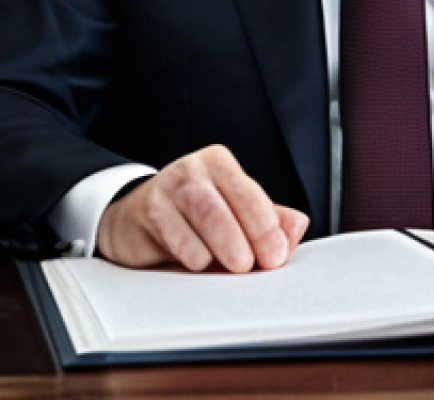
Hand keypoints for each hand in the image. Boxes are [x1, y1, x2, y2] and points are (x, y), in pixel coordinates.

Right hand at [96, 145, 308, 272]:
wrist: (135, 215)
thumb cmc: (192, 214)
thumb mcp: (232, 212)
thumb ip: (267, 219)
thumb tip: (297, 226)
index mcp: (221, 165)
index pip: (250, 193)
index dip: (267, 227)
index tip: (278, 255)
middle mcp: (194, 169)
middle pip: (225, 204)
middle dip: (246, 237)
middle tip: (256, 265)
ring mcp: (168, 187)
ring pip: (202, 214)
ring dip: (221, 245)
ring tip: (234, 267)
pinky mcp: (149, 209)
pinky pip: (173, 233)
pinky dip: (191, 253)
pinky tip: (201, 265)